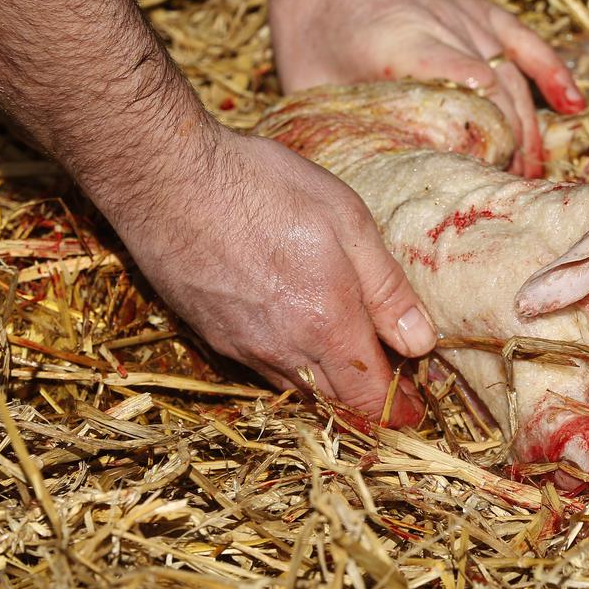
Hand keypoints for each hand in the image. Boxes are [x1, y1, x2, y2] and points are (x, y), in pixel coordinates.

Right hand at [111, 126, 434, 424]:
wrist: (168, 179)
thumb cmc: (263, 187)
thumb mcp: (347, 221)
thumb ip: (386, 288)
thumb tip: (420, 342)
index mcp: (327, 326)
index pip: (369, 398)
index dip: (397, 409)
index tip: (415, 408)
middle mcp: (283, 351)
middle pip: (334, 403)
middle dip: (366, 401)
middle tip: (392, 383)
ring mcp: (241, 346)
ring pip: (296, 389)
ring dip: (327, 386)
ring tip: (347, 360)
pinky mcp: (210, 334)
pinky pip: (260, 368)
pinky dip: (288, 368)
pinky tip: (295, 337)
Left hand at [267, 0, 584, 176]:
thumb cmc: (313, 10)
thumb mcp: (304, 75)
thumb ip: (332, 124)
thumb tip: (342, 183)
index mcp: (401, 41)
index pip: (458, 84)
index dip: (479, 132)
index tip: (484, 173)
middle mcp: (446, 26)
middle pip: (496, 93)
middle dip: (506, 149)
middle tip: (503, 199)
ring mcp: (470, 16)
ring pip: (514, 79)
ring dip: (526, 130)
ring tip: (529, 178)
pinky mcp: (481, 9)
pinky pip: (528, 43)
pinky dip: (554, 74)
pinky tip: (574, 108)